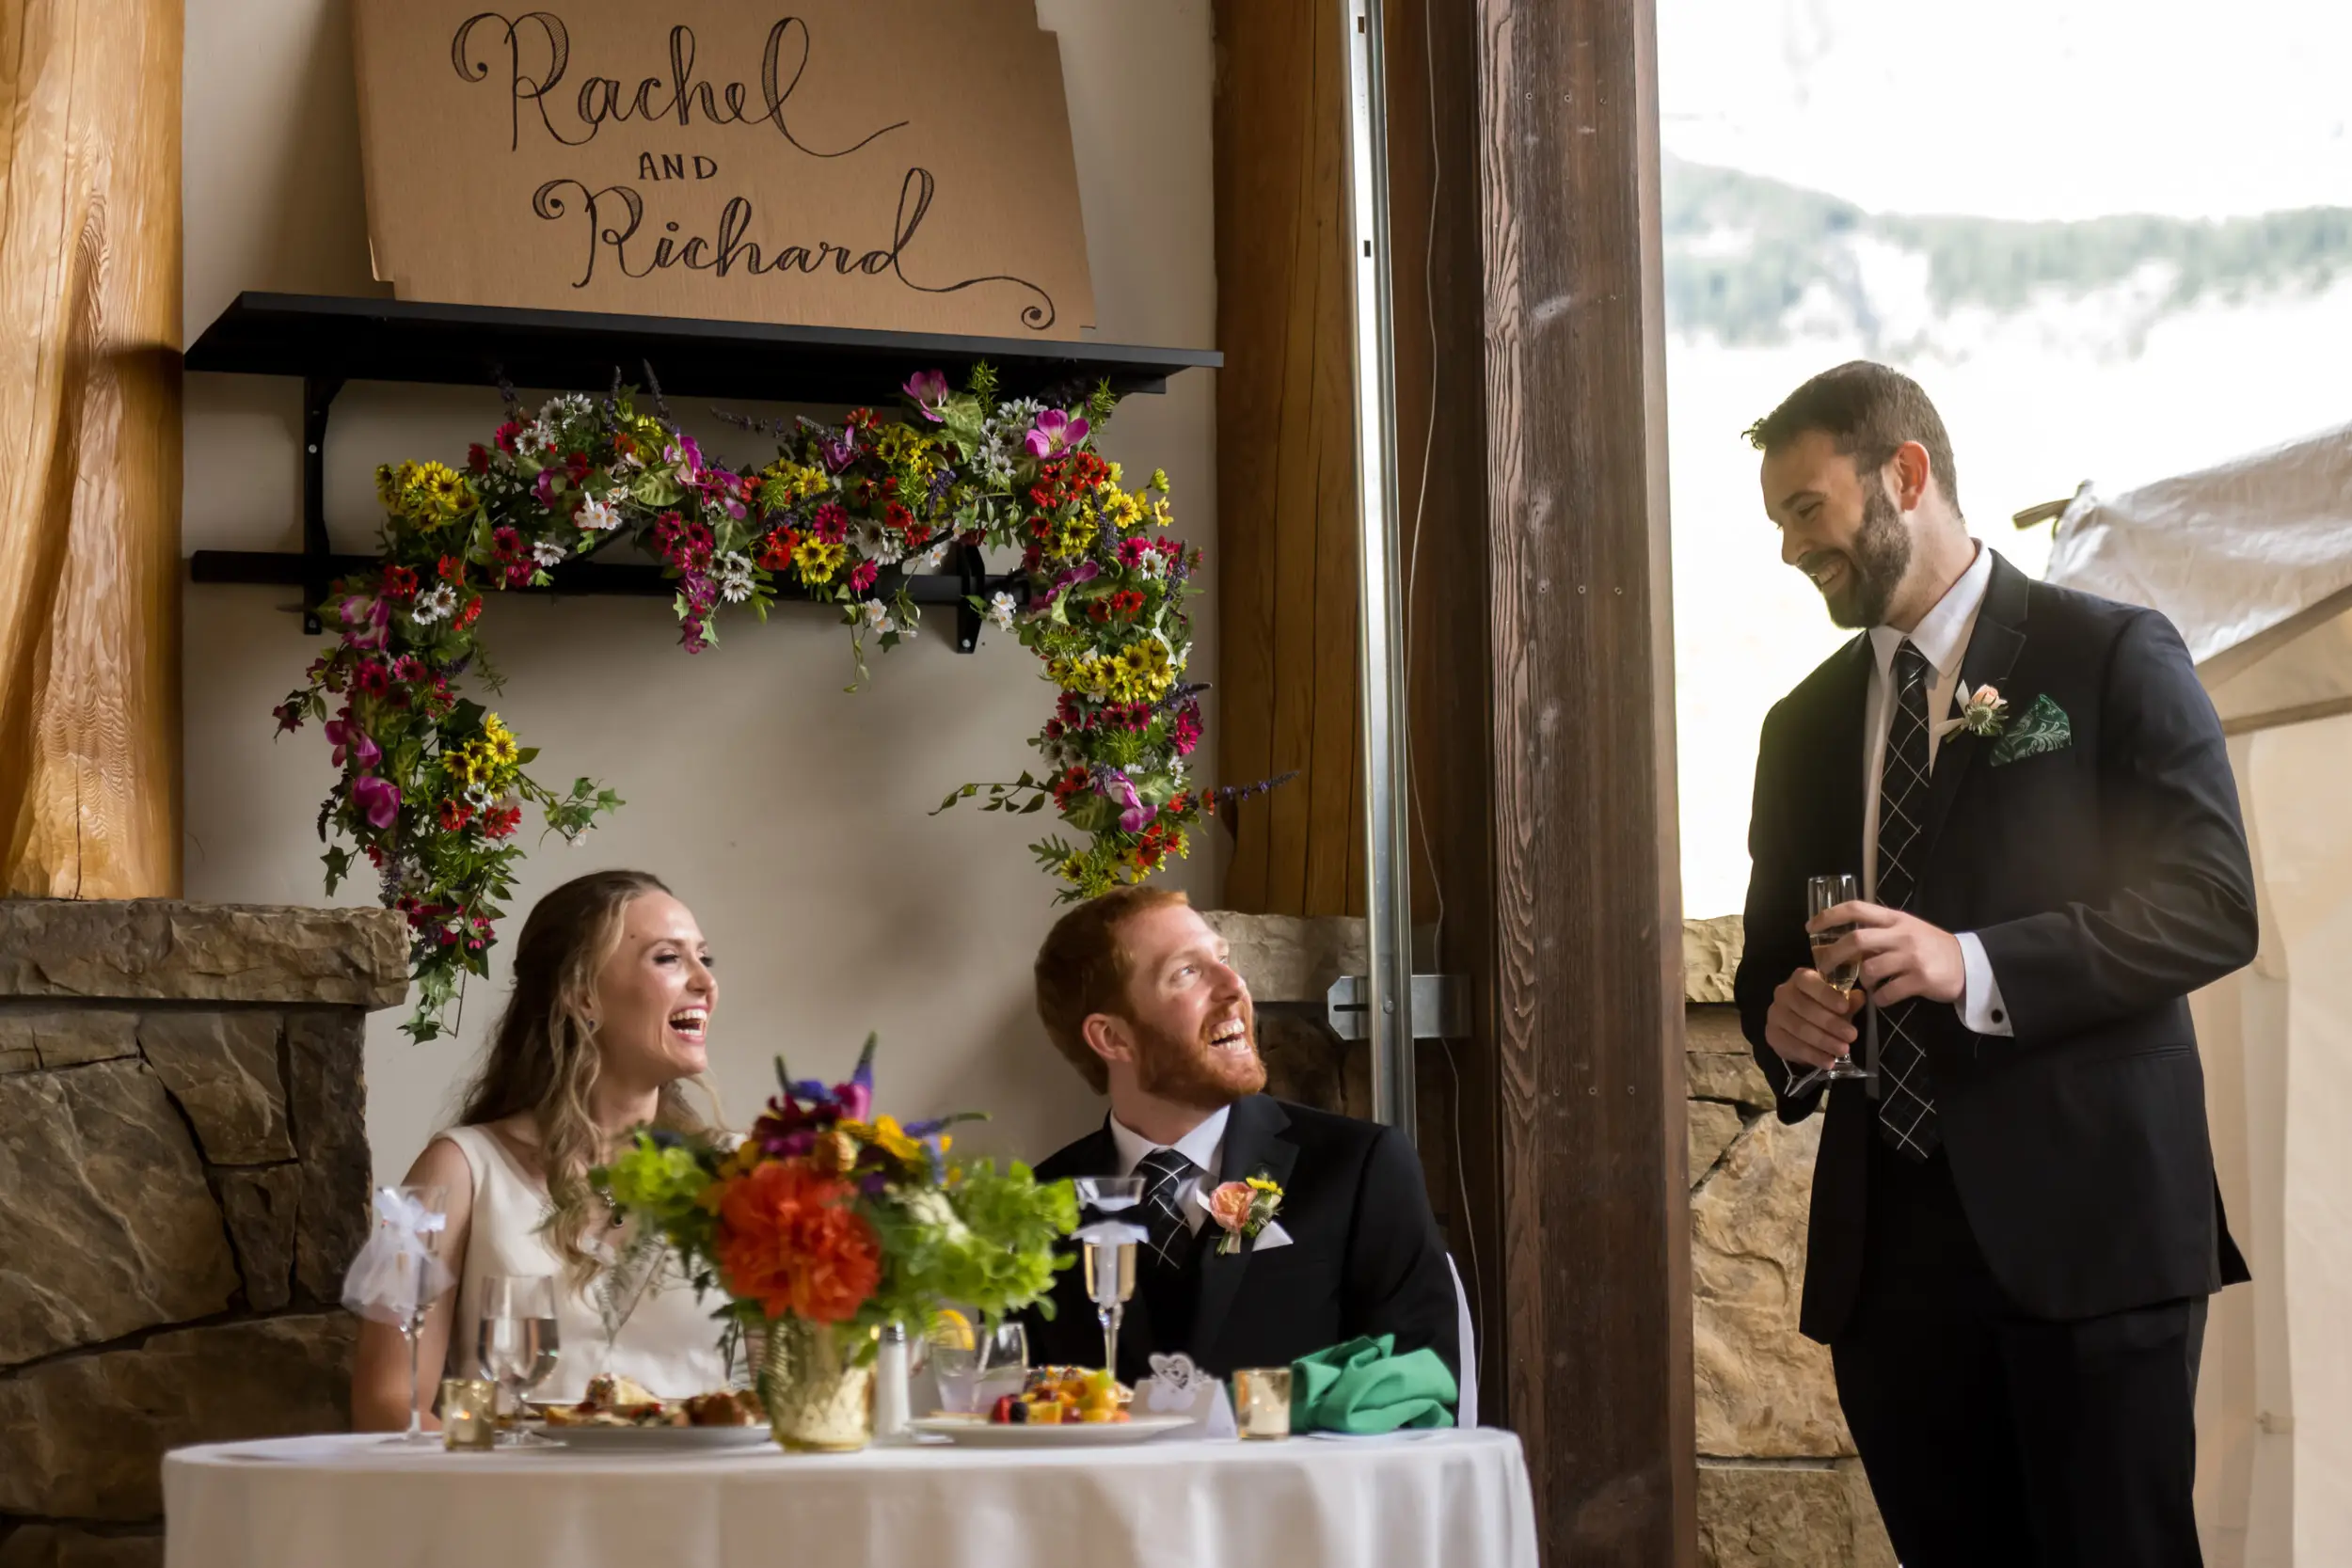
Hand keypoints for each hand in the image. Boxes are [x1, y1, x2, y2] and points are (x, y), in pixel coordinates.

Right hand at [1765, 968, 1862, 1073]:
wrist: (1800, 1029)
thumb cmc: (1824, 1009)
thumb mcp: (1839, 1003)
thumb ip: (1849, 1000)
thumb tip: (1860, 997)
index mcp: (1800, 979)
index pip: (1808, 982)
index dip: (1826, 994)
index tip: (1844, 1007)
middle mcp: (1783, 993)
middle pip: (1805, 1008)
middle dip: (1830, 1023)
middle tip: (1852, 1035)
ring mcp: (1775, 1014)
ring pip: (1799, 1028)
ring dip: (1823, 1041)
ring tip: (1843, 1050)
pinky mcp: (1772, 1035)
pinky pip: (1793, 1046)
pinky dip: (1813, 1055)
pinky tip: (1828, 1061)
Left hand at [1812, 902, 1964, 1006]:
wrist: (1968, 964)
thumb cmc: (1930, 947)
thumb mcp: (1906, 930)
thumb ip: (1879, 932)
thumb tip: (1843, 941)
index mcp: (1894, 918)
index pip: (1855, 908)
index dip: (1829, 916)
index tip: (1810, 927)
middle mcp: (1901, 934)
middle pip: (1855, 940)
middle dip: (1833, 955)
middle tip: (1824, 967)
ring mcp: (1911, 957)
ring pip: (1869, 970)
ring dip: (1860, 981)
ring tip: (1865, 985)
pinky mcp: (1919, 980)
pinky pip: (1886, 993)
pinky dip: (1878, 999)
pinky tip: (1882, 998)